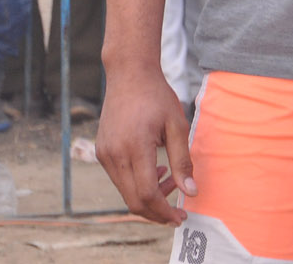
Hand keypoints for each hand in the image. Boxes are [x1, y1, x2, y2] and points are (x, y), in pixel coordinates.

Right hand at [97, 65, 196, 224]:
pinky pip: (119, 179)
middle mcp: (114, 154)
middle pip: (133, 201)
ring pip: (125, 193)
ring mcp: (104, 154)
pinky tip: (155, 168)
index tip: (180, 217)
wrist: (129, 74)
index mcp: (135, 147)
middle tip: (177, 211)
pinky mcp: (101, 152)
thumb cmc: (156, 96)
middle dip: (157, 212)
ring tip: (170, 178)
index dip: (164, 211)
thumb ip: (183, 161)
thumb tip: (191, 192)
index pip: (147, 195)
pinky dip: (136, 184)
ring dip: (148, 196)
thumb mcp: (177, 126)